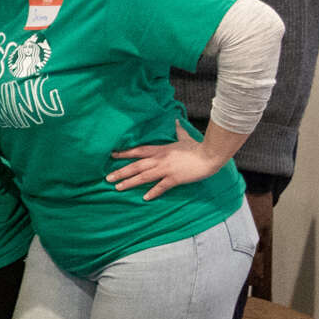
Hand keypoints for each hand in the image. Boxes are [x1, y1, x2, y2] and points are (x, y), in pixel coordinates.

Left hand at [109, 123, 227, 199]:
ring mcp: (166, 169)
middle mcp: (160, 159)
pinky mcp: (175, 178)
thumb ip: (178, 130)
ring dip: (130, 182)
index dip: (124, 153)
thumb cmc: (198, 147)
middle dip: (121, 172)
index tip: (112, 154)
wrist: (210, 155)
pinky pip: (161, 186)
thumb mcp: (185, 137)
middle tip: (108, 178)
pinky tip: (144, 198)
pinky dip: (153, 192)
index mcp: (161, 149)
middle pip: (136, 165)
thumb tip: (176, 120)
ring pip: (144, 176)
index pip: (138, 150)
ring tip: (118, 188)